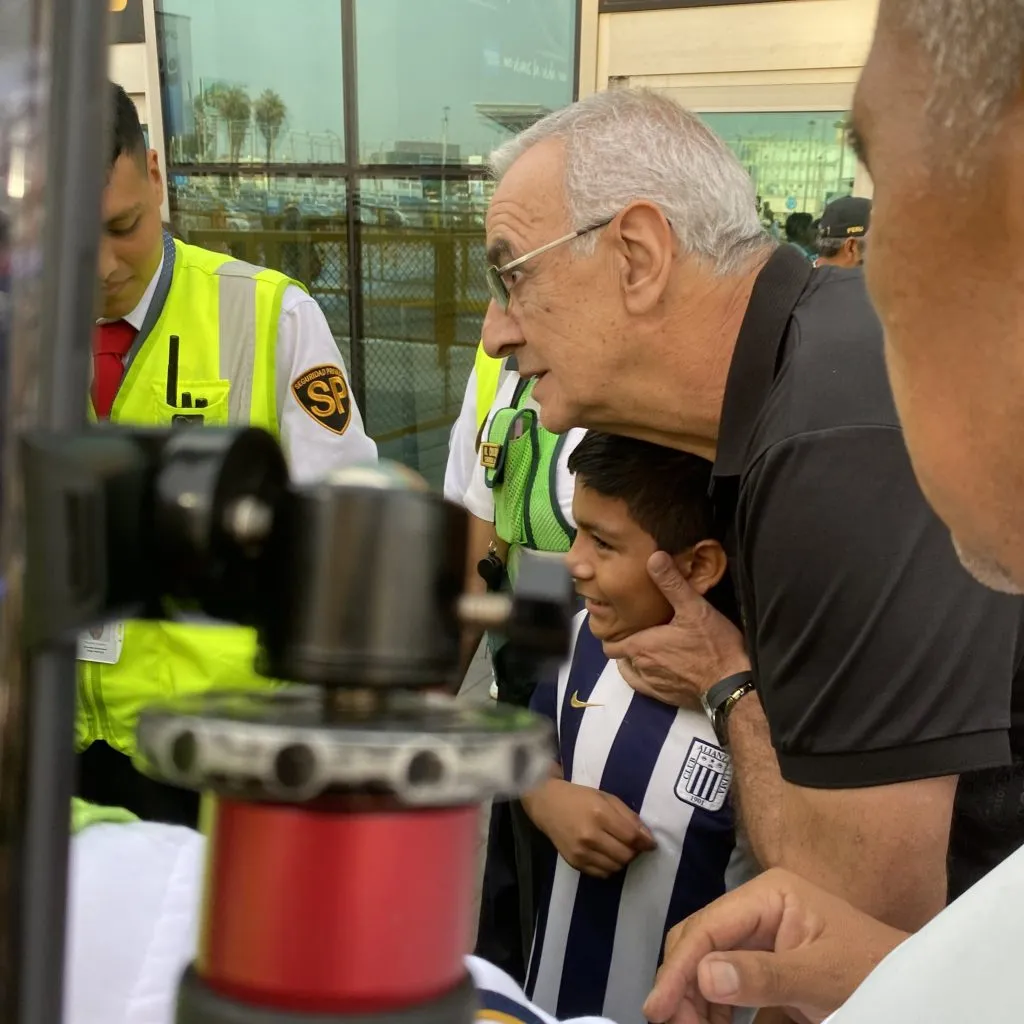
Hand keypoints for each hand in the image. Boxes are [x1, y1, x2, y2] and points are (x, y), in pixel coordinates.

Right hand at [524, 779, 656, 877]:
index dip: (646, 842)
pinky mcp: (575, 863)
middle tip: (632, 844)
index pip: (632, 837)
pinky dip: (610, 867)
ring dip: (622, 860)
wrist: (548, 805)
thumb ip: (628, 816)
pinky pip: (602, 874)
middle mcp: (590, 836)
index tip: (651, 843)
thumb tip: (648, 838)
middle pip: (626, 855)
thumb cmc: (580, 798)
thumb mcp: (607, 798)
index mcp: (599, 814)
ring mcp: (581, 852)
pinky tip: (606, 855)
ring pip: (616, 867)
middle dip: (634, 851)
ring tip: (618, 848)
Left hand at [603, 552, 749, 707]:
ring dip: (635, 659)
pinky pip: (644, 686)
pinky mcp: (666, 698)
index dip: (610, 633)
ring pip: (632, 671)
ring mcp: (653, 685)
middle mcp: (641, 668)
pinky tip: (657, 665)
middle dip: (625, 642)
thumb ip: (671, 583)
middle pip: (621, 655)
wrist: (733, 685)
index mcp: (640, 646)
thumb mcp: (693, 608)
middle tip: (637, 628)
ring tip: (647, 645)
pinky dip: (645, 676)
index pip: (609, 644)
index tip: (617, 621)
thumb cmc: (713, 645)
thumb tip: (653, 557)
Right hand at [643, 868, 907, 1023]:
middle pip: (698, 942)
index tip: (658, 1010)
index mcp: (767, 895)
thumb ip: (764, 975)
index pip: (707, 928)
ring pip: (704, 964)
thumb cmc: (874, 973)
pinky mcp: (765, 965)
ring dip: (695, 999)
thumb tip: (704, 975)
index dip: (678, 969)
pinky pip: (724, 982)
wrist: (915, 990)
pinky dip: (713, 1008)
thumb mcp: (823, 977)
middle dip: (682, 985)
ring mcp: (759, 935)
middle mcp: (756, 909)